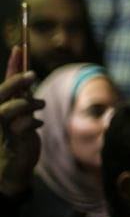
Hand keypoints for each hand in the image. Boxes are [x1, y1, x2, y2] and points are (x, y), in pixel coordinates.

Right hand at [0, 48, 42, 197]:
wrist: (13, 169)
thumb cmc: (17, 138)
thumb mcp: (22, 115)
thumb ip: (23, 97)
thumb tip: (28, 75)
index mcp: (0, 106)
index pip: (4, 82)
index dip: (12, 65)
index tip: (20, 47)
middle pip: (1, 93)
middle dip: (16, 82)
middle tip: (33, 75)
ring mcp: (0, 128)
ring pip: (8, 109)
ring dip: (27, 104)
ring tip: (40, 104)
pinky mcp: (10, 141)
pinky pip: (20, 126)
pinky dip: (32, 122)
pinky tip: (38, 124)